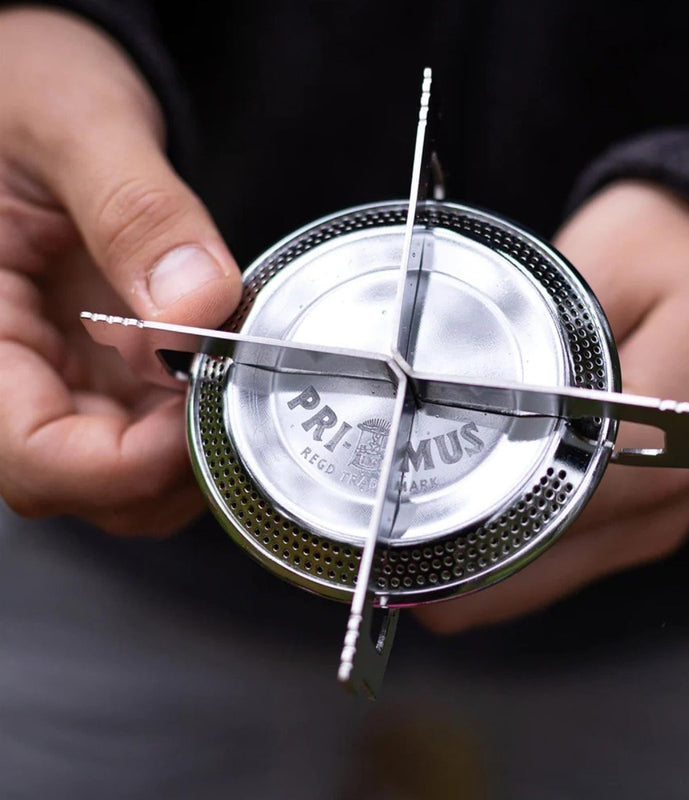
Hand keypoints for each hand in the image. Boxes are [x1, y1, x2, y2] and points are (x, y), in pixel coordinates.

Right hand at [0, 9, 240, 534]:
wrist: (40, 87)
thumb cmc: (27, 86)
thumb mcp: (76, 123)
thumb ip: (136, 211)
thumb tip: (198, 301)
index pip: (37, 455)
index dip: (127, 465)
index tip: (204, 420)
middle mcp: (8, 370)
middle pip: (83, 484)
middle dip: (167, 467)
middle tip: (233, 400)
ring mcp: (54, 375)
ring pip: (117, 474)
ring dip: (184, 452)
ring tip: (229, 381)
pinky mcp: (94, 369)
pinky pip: (141, 432)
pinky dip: (189, 424)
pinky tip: (217, 373)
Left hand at [417, 180, 688, 632]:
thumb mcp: (610, 259)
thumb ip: (539, 324)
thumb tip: (457, 379)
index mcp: (668, 438)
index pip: (550, 514)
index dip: (463, 537)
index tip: (392, 542)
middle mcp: (665, 501)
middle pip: (535, 573)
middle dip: (451, 568)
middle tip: (376, 541)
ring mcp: (658, 520)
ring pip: (546, 580)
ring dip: (475, 567)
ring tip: (404, 536)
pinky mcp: (647, 517)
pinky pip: (564, 559)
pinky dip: (509, 553)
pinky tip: (464, 526)